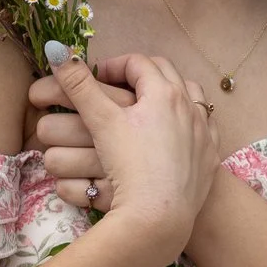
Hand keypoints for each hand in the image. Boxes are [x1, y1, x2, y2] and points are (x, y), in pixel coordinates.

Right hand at [40, 53, 218, 243]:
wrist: (160, 216)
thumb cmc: (130, 165)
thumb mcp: (101, 122)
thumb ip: (78, 85)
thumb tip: (56, 50)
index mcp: (164, 92)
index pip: (138, 63)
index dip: (113, 65)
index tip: (94, 78)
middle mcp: (190, 106)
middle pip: (167, 74)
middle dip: (142, 74)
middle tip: (118, 85)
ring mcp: (204, 132)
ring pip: (191, 98)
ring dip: (170, 94)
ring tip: (149, 104)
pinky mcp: (210, 158)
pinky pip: (205, 128)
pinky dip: (189, 122)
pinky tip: (176, 133)